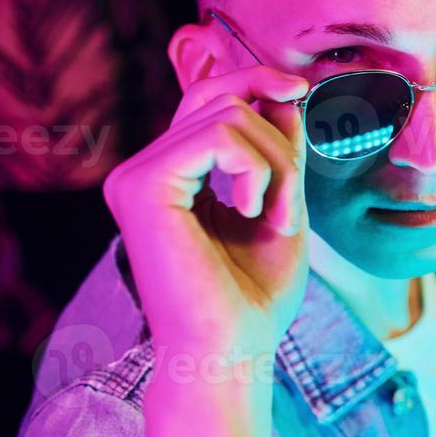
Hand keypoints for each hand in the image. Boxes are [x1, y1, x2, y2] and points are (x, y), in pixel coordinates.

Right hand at [103, 66, 310, 366]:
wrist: (231, 354)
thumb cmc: (254, 297)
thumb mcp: (281, 204)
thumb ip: (278, 150)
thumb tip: (286, 91)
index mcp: (170, 176)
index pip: (208, 98)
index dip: (255, 82)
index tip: (300, 91)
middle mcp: (142, 171)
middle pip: (221, 98)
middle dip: (279, 143)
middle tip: (291, 207)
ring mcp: (135, 176)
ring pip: (228, 115)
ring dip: (277, 166)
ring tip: (279, 218)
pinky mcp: (141, 186)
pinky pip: (219, 135)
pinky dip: (259, 171)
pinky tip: (256, 214)